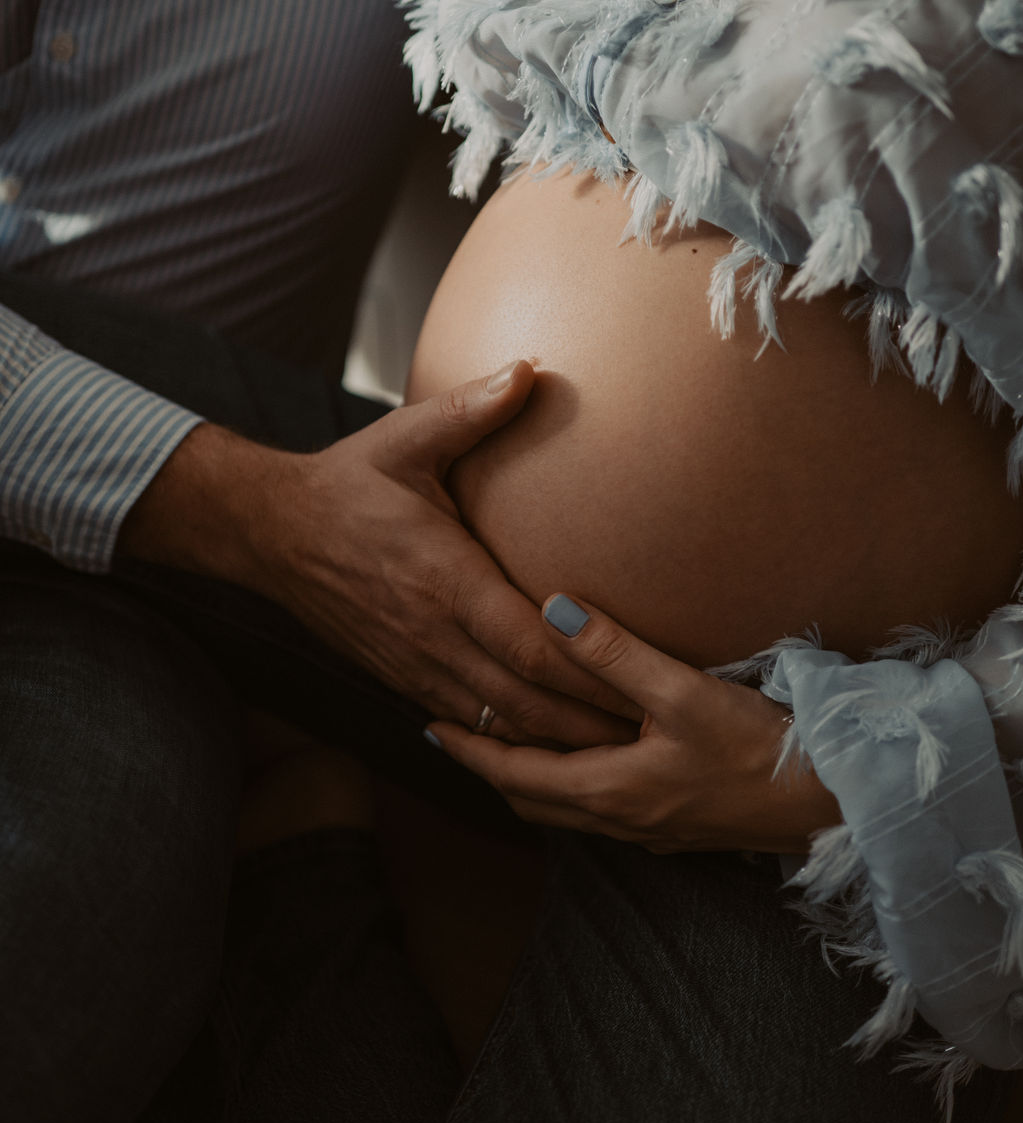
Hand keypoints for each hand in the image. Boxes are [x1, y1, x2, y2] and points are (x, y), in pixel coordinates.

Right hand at [118, 364, 635, 746]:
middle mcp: (432, 634)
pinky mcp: (402, 678)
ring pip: (498, 725)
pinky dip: (513, 742)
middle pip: (525, 704)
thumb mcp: (404, 437)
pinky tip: (552, 751)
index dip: (590, 673)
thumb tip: (531, 368)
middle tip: (653, 738)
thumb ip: (470, 408)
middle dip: (590, 727)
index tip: (644, 683)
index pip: (530, 645)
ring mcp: (414, 666)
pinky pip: (468, 724)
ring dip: (557, 746)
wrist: (268, 532)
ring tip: (619, 754)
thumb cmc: (346, 481)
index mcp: (444, 579)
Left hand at [425, 594, 840, 853]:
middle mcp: (619, 820)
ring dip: (529, 780)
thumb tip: (550, 610)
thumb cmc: (759, 748)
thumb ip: (613, 652)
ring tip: (510, 740)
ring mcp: (649, 830)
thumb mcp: (682, 692)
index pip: (513, 774)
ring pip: (564, 811)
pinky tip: (584, 760)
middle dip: (490, 768)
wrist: (830, 804)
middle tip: (458, 733)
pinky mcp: (677, 827)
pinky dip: (569, 786)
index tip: (428, 727)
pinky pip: (600, 811)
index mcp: (607, 790)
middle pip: (530, 801)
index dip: (468, 751)